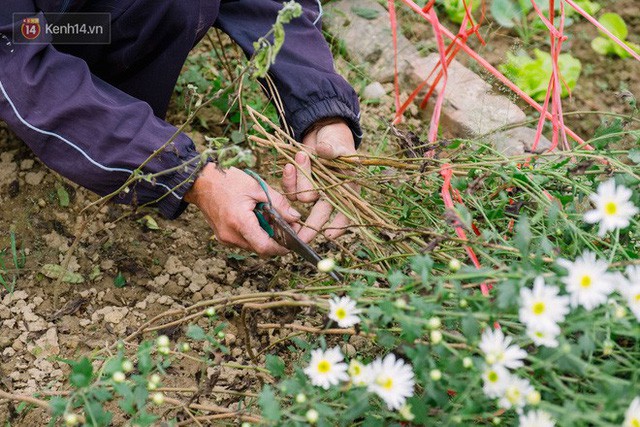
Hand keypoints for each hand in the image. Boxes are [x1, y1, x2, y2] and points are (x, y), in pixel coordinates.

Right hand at [184, 164, 301, 256]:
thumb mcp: (256, 187)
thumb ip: (278, 203)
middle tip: (285, 226)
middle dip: (275, 241)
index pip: (264, 247)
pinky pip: (243, 241)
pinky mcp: (222, 237)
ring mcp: (225, 238)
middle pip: (260, 248)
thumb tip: (295, 217)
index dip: (281, 247)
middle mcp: (231, 235)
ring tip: (268, 218)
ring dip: (264, 236)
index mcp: (240, 222)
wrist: (199, 180)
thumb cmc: (227, 180)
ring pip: (252, 246)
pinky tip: (255, 218)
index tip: (293, 241)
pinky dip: (253, 233)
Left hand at [282, 118, 356, 241]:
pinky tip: (290, 165)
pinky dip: (289, 178)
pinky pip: (290, 189)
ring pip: (302, 198)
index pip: (346, 213)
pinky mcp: (300, 183)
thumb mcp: (339, 144)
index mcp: (347, 189)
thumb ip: (334, 150)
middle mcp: (330, 194)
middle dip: (310, 227)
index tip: (329, 235)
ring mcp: (314, 189)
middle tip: (301, 238)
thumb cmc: (337, 140)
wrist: (323, 131)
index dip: (339, 226)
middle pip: (320, 214)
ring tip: (302, 155)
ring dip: (300, 179)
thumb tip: (324, 151)